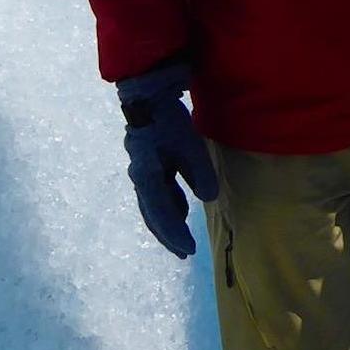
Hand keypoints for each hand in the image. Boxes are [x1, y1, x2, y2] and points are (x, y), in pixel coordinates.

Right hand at [119, 81, 218, 258]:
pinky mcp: (147, 164)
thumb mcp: (188, 146)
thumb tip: (209, 198)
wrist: (147, 97)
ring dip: (169, 221)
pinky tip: (182, 207)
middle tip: (185, 252)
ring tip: (183, 236)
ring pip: (154, 205)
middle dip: (169, 235)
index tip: (189, 250)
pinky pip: (157, 192)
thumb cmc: (167, 120)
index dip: (174, 234)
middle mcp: (140, 178)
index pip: (161, 214)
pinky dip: (169, 204)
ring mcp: (142, 171)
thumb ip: (199, 173)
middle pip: (153, 214)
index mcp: (147, 176)